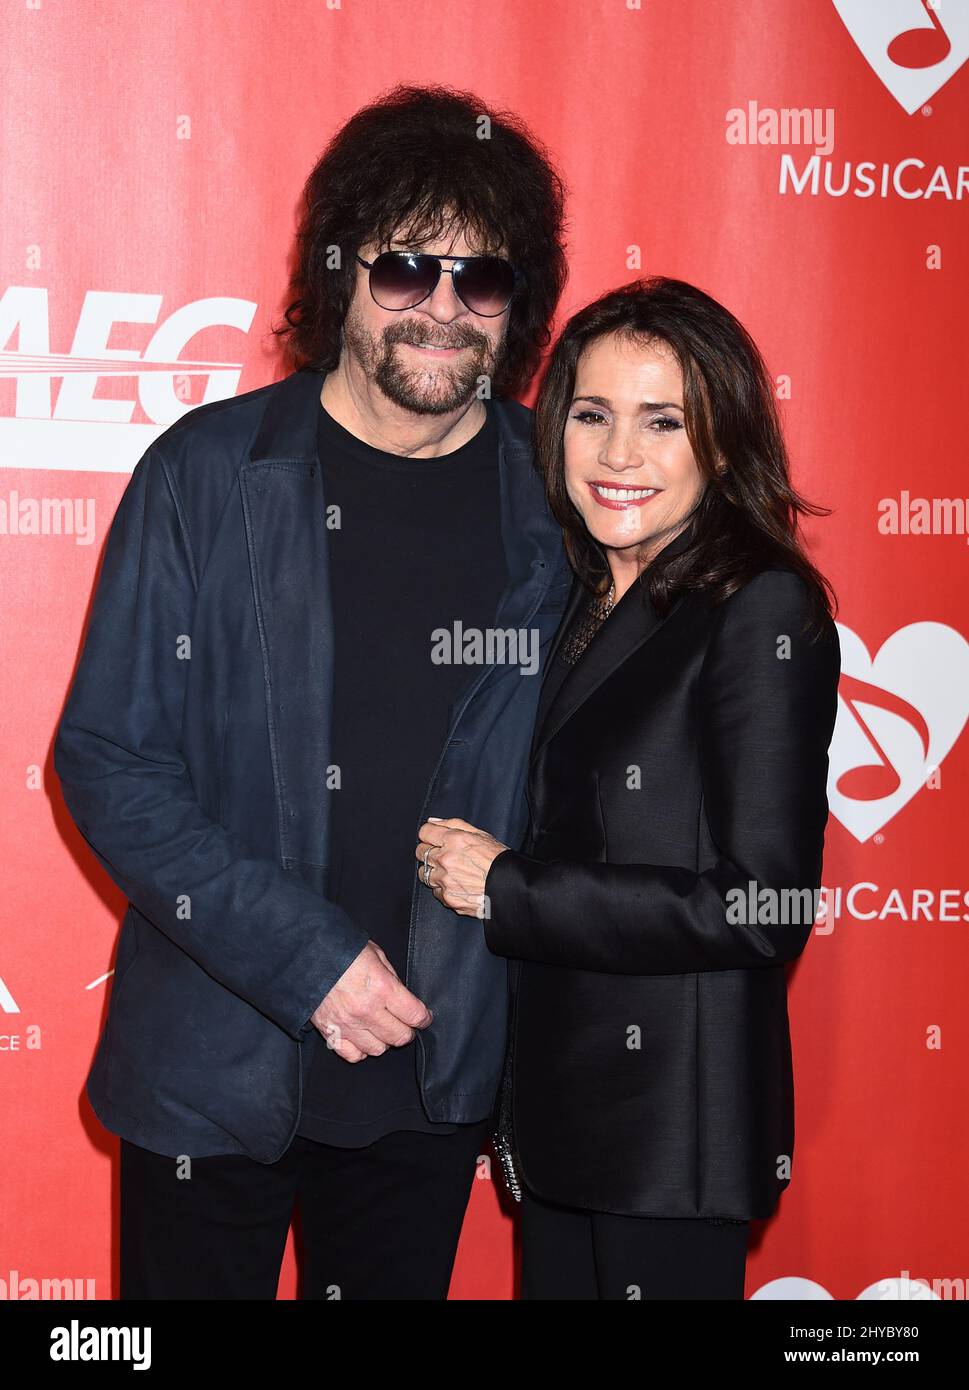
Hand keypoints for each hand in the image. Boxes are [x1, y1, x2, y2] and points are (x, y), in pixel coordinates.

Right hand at [310, 940, 431, 1062]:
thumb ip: (391, 977)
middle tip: (404, 1022)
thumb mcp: (375, 954)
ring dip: (384, 1040)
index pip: (415, 1015)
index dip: (424, 1017)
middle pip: (400, 1037)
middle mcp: (367, 1010)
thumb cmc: (342, 950)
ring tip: (381, 1028)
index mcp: (382, 988)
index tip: (424, 1017)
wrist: (306, 955)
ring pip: (378, 1049)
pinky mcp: (330, 1032)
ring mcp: (348, 1024)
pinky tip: (362, 1037)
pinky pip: (353, 1055)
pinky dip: (361, 1049)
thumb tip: (403, 996)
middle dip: (407, 1030)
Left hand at [415, 817, 509, 918]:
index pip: (424, 833)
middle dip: (429, 852)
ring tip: (451, 872)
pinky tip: (457, 885)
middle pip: (420, 852)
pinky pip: (435, 891)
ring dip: (434, 871)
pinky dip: (442, 888)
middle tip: (444, 856)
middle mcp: (445, 859)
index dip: (429, 835)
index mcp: (453, 840)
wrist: (510, 887)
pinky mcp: (447, 897)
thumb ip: (453, 824)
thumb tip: (432, 822)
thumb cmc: (498, 859)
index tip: (434, 840)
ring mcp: (445, 880)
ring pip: (424, 873)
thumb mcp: (480, 834)